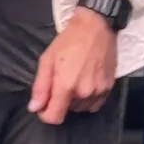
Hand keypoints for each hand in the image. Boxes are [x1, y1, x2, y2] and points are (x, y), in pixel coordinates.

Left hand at [28, 9, 116, 124]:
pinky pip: (95, 104)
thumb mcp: (48, 58)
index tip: (43, 105)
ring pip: (81, 107)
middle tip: (61, 79)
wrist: (96, 26)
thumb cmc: (69, 40)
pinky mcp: (109, 87)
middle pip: (67, 111)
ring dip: (75, 99)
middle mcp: (83, 92)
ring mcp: (98, 91)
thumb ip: (40, 86)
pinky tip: (86, 81)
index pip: (54, 117)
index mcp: (66, 85)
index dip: (45, 114)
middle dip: (61, 100)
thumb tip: (34, 108)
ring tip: (75, 78)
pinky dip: (88, 98)